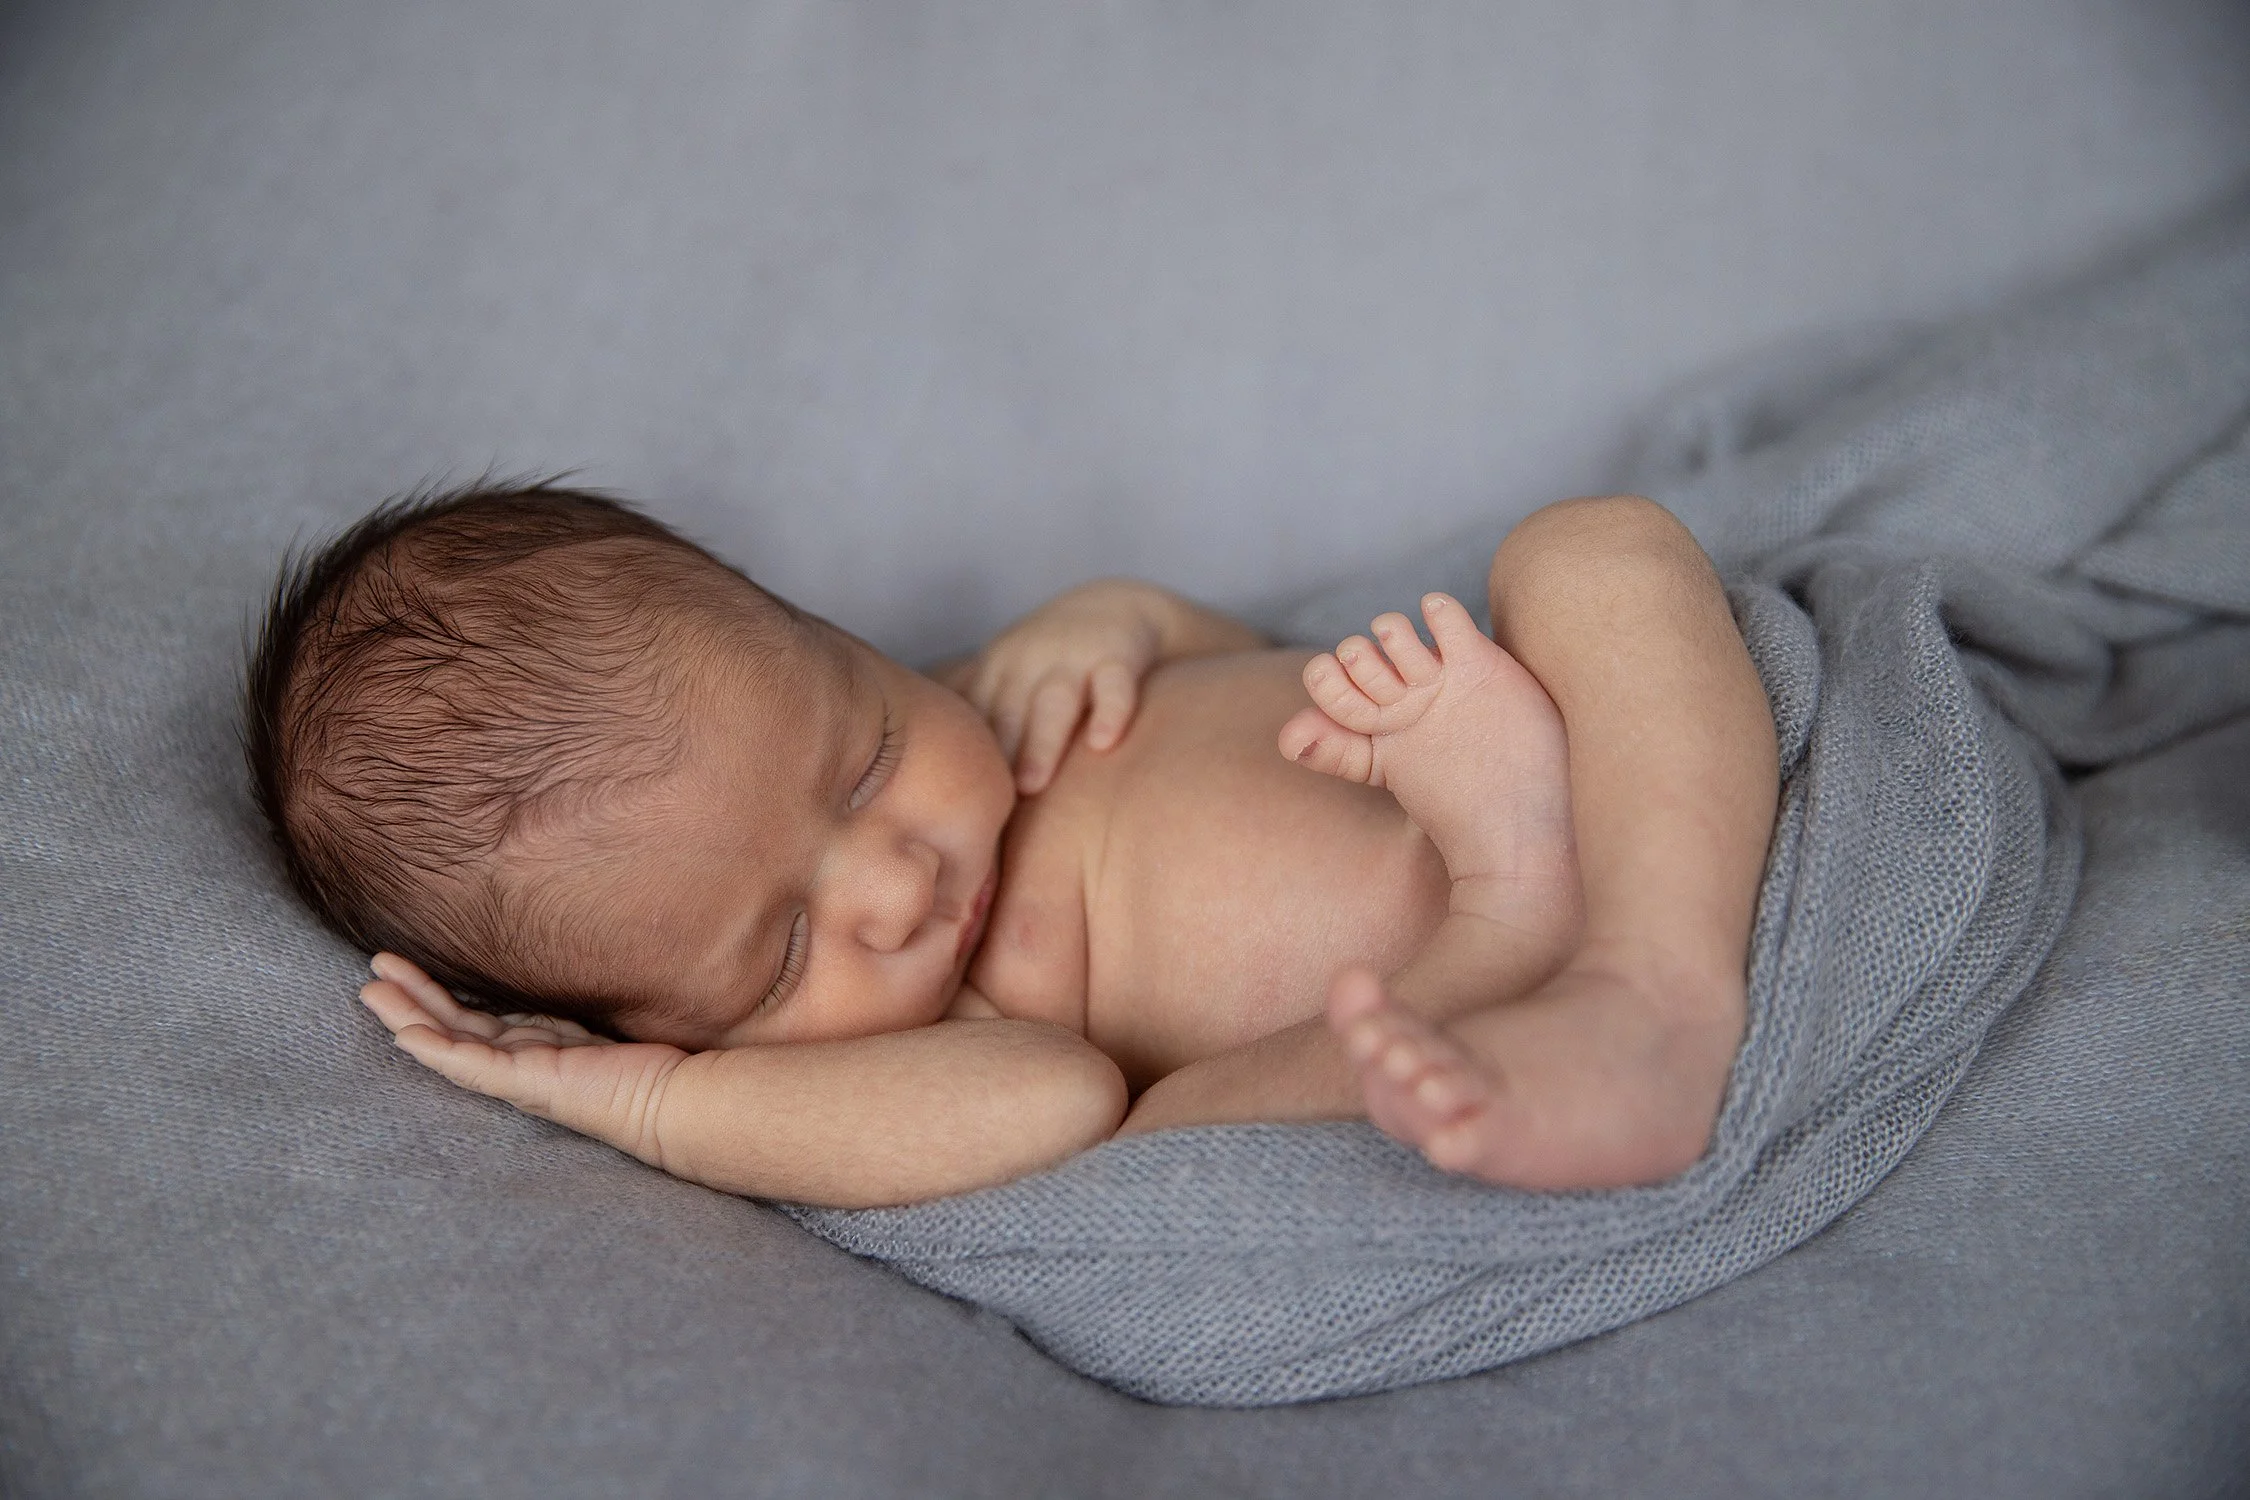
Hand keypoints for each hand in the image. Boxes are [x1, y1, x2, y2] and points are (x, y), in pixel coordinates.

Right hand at [359, 952, 688, 1170]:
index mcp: (544, 1046)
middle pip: (456, 1028)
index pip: (483, 1020)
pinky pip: (471, 1065)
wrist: (679, 1101)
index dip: (446, 996)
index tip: (417, 970)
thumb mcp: (617, 1015)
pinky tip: (405, 1034)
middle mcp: (525, 1063)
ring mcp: (522, 1078)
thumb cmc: (659, 1062)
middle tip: (373, 972)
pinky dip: (435, 1049)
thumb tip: (601, 944)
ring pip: (451, 1045)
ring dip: (409, 1017)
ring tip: (370, 990)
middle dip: (414, 1000)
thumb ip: (596, 992)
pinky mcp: (528, 1086)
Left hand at [957, 580, 1170, 792]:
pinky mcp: (1118, 655)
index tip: (953, 800)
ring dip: (1040, 742)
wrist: (1118, 603)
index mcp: (997, 669)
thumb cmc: (1053, 659)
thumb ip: (984, 715)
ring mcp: (1074, 657)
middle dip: (995, 754)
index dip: (964, 756)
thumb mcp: (1011, 674)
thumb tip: (945, 779)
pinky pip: (1115, 685)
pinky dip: (1111, 712)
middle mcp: (1030, 660)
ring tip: (1032, 785)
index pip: (974, 717)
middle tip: (985, 802)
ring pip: (1054, 701)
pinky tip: (1103, 743)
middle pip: (1006, 712)